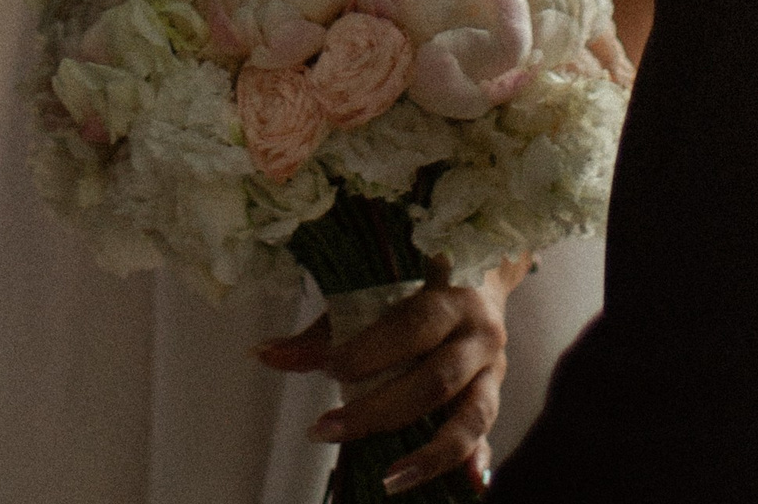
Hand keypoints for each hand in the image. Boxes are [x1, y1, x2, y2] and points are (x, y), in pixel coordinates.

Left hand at [257, 262, 519, 494]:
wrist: (482, 275)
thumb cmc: (416, 284)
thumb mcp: (375, 294)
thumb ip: (326, 330)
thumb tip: (263, 354)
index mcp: (450, 297)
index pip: (412, 327)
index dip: (370, 351)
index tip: (327, 368)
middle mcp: (479, 334)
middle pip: (435, 380)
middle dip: (379, 410)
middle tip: (325, 429)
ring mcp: (493, 370)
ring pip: (470, 416)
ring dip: (430, 453)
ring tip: (388, 480)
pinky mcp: (495, 397)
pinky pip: (488, 434)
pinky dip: (479, 460)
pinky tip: (470, 485)